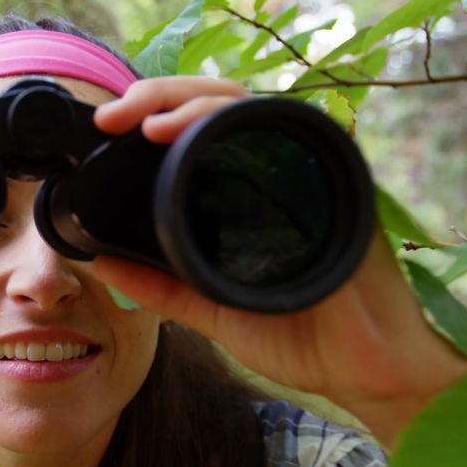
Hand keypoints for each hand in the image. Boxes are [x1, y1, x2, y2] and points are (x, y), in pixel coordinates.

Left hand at [92, 76, 466, 447]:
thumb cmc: (301, 336)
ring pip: (250, 105)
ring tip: (149, 121)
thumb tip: (102, 265)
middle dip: (160, 96)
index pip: (197, 129)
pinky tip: (206, 129)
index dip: (151, 115)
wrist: (364, 369)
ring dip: (195, 103)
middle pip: (218, 103)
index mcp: (245, 193)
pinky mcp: (338, 179)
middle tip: (114, 116)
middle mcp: (276, 170)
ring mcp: (308, 170)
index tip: (105, 129)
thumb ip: (161, 287)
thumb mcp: (211, 309)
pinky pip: (293, 131)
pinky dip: (247, 121)